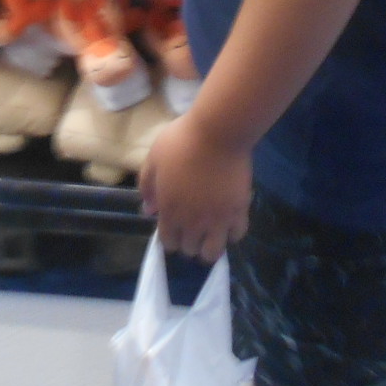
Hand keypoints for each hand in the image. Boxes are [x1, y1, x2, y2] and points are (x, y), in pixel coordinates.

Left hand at [140, 110, 250, 262]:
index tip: (173, 229)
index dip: (170, 239)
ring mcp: (217, 219)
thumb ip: (147, 186)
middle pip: (190, 249)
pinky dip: (232, 233)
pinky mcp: (238, 211)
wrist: (217, 133)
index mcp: (170, 210)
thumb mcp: (154, 158)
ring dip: (209, 247)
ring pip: (213, 252)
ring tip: (211, 234)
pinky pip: (237, 235)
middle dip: (189, 243)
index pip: (168, 242)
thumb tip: (148, 210)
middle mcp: (193, 222)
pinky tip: (228, 222)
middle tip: (192, 230)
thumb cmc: (181, 141)